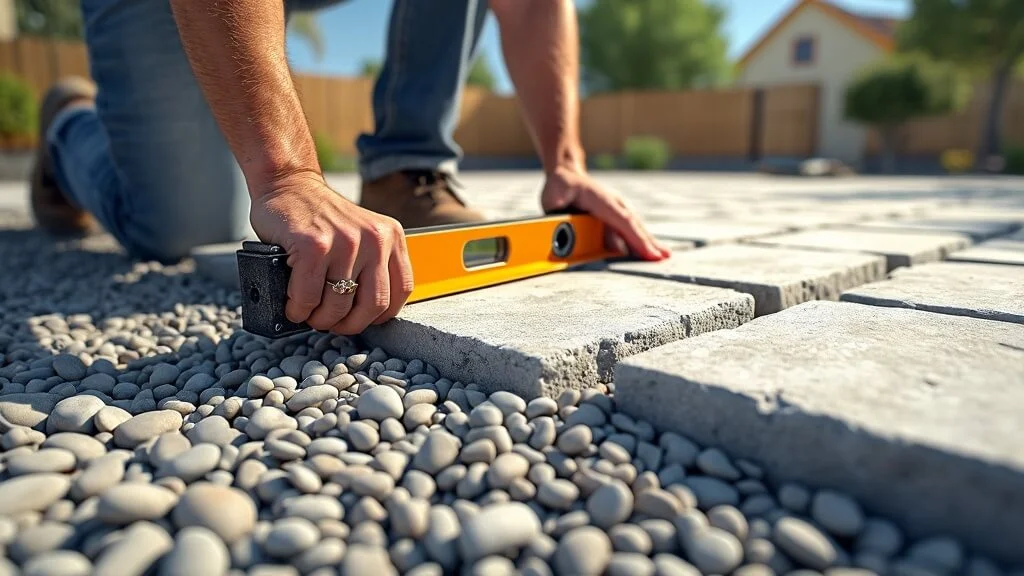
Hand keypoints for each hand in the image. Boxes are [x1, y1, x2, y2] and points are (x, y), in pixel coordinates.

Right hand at [249, 172, 413, 334]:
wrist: (289, 185)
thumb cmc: (321, 217)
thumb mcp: (362, 234)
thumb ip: (372, 264)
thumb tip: (367, 314)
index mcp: (391, 237)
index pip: (401, 291)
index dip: (380, 315)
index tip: (362, 319)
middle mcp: (374, 238)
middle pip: (373, 305)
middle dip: (349, 324)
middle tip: (331, 323)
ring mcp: (345, 241)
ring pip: (339, 305)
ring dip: (320, 319)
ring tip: (310, 313)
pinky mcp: (313, 246)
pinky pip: (309, 296)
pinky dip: (298, 309)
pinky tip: (294, 304)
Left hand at [540, 166, 670, 260]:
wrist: (568, 174)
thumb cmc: (560, 187)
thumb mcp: (554, 193)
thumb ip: (560, 205)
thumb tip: (565, 215)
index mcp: (601, 200)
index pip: (621, 221)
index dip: (635, 237)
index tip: (648, 252)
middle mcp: (614, 203)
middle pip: (633, 225)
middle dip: (647, 242)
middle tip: (662, 258)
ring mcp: (618, 207)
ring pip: (636, 226)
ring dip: (650, 242)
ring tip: (665, 256)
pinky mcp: (618, 214)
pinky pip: (632, 228)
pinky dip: (644, 239)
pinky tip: (654, 251)